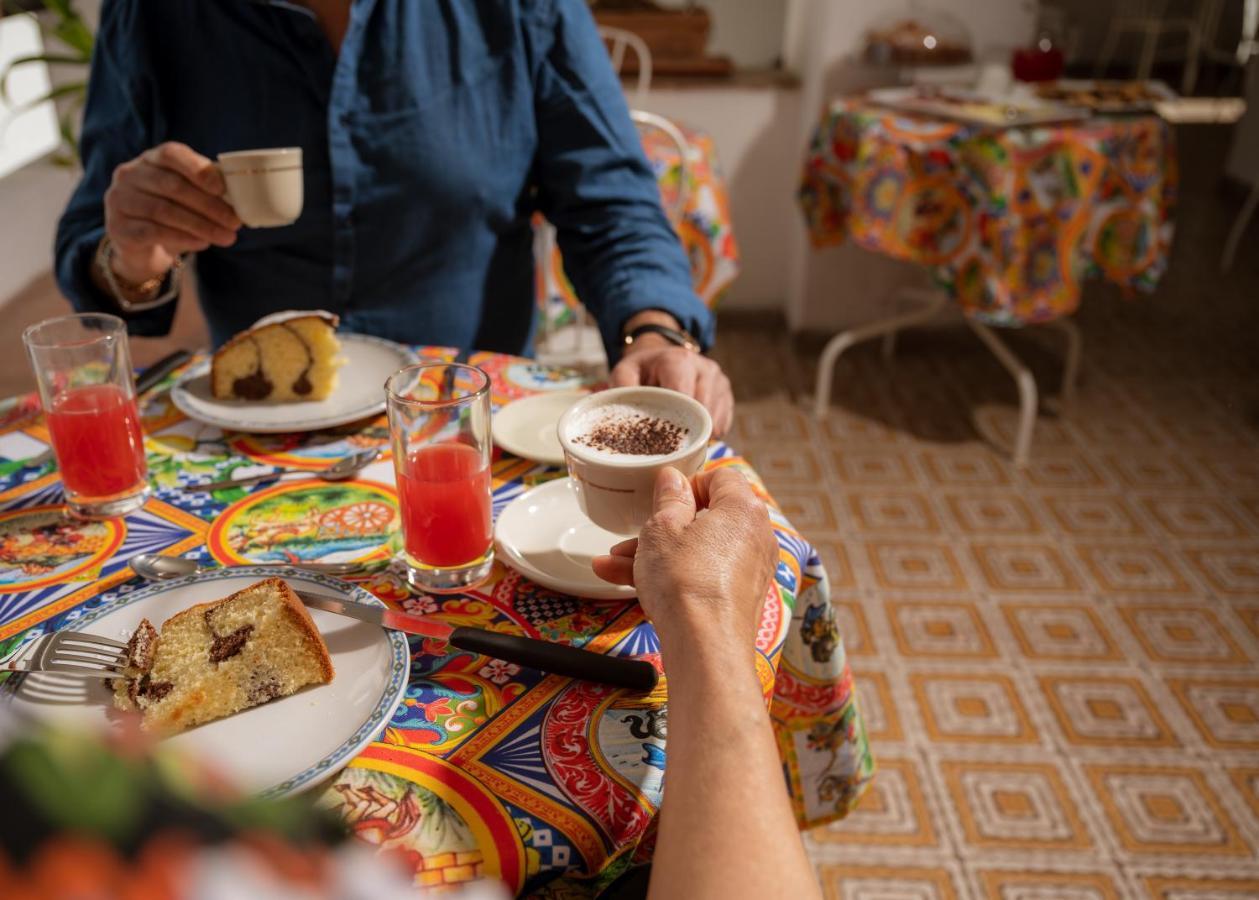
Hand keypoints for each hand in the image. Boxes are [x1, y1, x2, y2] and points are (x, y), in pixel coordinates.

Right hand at [104, 142, 240, 283]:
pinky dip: (182, 238)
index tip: (222, 188)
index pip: (171, 154)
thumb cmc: (172, 215)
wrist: (141, 247)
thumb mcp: (188, 198)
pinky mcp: (118, 227)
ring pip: (164, 211)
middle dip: (209, 205)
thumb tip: (241, 198)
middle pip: (172, 186)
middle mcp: (129, 175)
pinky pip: (153, 232)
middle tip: (235, 222)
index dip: (197, 169)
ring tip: (226, 237)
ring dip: (201, 225)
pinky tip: (202, 243)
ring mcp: (119, 200)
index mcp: (150, 159)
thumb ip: (206, 191)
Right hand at [592, 467, 776, 657]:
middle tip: (634, 533)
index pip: (720, 477)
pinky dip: (674, 575)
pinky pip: (704, 574)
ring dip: (657, 554)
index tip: (661, 498)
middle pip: (706, 517)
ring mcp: (751, 569)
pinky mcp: (740, 598)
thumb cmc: (685, 581)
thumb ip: (668, 498)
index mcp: (743, 508)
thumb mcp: (662, 528)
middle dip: (662, 526)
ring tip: (613, 563)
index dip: (687, 483)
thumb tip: (673, 479)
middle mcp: (756, 536)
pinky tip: (628, 582)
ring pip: (698, 549)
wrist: (704, 646)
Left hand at [611, 341, 733, 436]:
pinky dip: (709, 433)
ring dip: (698, 434)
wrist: (660, 357)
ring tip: (678, 438)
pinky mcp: (727, 394)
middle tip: (669, 446)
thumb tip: (621, 416)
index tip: (662, 439)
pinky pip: (723, 424)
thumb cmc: (642, 370)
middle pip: (703, 411)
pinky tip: (692, 432)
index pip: (685, 398)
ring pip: (715, 420)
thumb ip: (621, 390)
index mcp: (679, 361)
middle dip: (686, 431)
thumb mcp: (624, 373)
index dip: (675, 421)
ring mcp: (719, 381)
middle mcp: (705, 368)